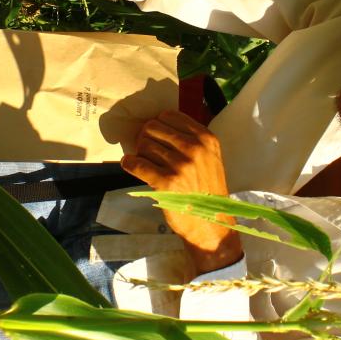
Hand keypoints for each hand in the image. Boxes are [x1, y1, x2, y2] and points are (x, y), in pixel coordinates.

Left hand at [123, 110, 241, 273]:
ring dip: (140, 154)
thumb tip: (156, 123)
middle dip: (145, 138)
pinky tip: (131, 165)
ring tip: (147, 165)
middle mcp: (195, 148)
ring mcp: (181, 165)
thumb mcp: (209, 157)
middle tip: (147, 151)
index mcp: (206, 138)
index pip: (168, 116)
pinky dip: (129, 163)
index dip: (157, 125)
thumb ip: (190, 138)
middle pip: (152, 128)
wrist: (211, 223)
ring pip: (144, 145)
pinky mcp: (166, 182)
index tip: (156, 137)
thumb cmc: (206, 190)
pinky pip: (136, 163)